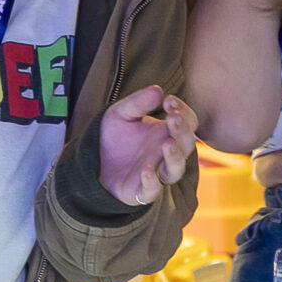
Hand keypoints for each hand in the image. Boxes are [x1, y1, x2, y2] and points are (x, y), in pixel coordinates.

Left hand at [98, 86, 197, 207]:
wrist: (93, 161)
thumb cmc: (115, 137)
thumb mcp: (121, 113)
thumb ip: (138, 102)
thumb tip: (158, 90)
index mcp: (167, 133)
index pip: (188, 122)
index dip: (183, 111)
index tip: (169, 101)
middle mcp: (166, 154)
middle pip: (187, 145)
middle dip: (183, 131)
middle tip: (173, 118)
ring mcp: (156, 173)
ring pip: (176, 170)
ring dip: (175, 157)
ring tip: (166, 144)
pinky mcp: (141, 191)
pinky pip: (152, 190)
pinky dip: (151, 181)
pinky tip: (145, 169)